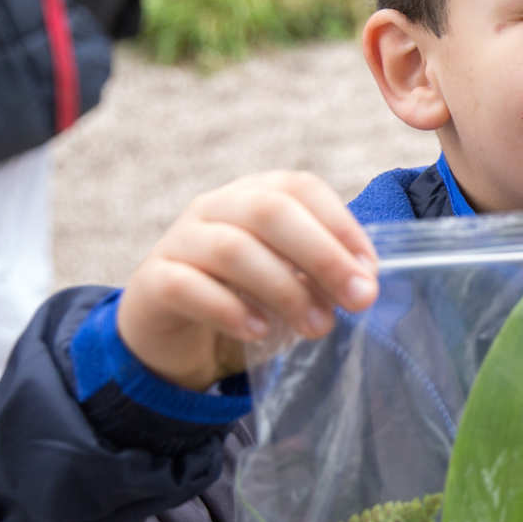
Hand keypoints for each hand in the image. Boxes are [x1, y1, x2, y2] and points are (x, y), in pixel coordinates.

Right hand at [117, 171, 378, 390]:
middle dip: (322, 255)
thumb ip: (323, 275)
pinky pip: (187, 286)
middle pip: (269, 211)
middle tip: (359, 300)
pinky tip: (260, 331)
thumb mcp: (290, 278)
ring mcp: (180, 240)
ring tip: (319, 327)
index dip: (341, 225)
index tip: (370, 271)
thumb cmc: (245, 297)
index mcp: (254, 194)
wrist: (174, 333)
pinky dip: (229, 309)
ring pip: (232, 249)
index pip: (300, 188)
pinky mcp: (152, 281)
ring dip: (284, 289)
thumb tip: (363, 284)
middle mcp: (215, 207)